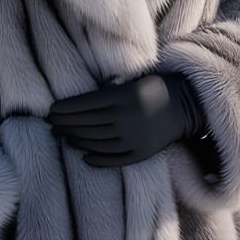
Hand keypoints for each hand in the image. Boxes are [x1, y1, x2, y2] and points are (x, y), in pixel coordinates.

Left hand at [48, 72, 204, 167]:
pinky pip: (113, 159)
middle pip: (87, 124)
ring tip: (63, 136)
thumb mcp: (135, 80)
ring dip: (76, 140)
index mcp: (125, 96)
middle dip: (65, 124)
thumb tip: (81, 102)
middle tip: (51, 123)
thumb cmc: (158, 85)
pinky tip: (83, 155)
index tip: (51, 110)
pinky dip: (96, 159)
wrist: (189, 104)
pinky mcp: (141, 153)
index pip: (85, 105)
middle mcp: (128, 118)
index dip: (65, 109)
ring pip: (96, 142)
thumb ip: (111, 89)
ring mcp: (134, 138)